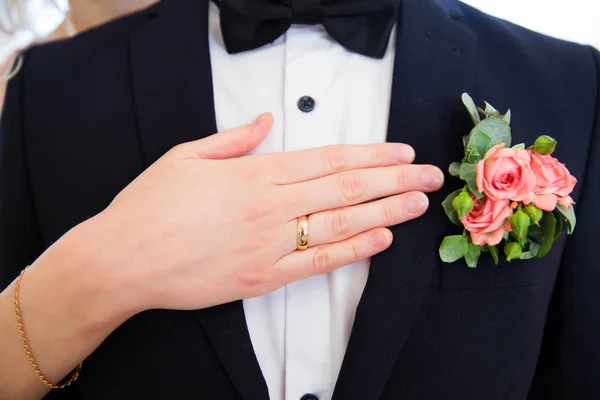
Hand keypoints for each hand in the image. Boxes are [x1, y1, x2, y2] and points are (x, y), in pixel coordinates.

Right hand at [88, 113, 443, 312]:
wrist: (123, 261)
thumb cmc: (150, 206)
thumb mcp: (187, 156)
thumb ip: (235, 139)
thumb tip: (267, 121)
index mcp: (254, 174)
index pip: (328, 160)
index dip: (370, 155)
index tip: (401, 152)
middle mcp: (270, 207)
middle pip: (346, 189)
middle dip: (393, 181)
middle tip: (429, 175)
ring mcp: (270, 245)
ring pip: (341, 224)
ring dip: (386, 212)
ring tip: (417, 204)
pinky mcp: (264, 278)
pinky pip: (319, 263)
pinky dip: (353, 250)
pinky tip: (381, 239)